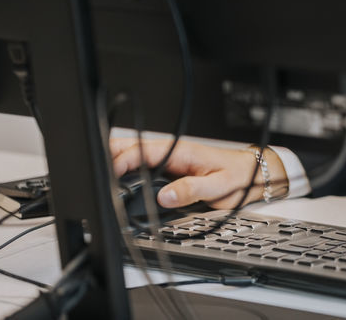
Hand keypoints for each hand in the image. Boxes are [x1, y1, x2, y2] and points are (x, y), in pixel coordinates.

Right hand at [109, 137, 287, 208]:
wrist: (251, 174)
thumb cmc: (237, 176)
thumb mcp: (217, 187)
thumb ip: (190, 191)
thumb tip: (164, 197)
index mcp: (180, 151)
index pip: (143, 151)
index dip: (122, 161)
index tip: (109, 175)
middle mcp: (172, 152)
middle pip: (133, 148)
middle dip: (110, 156)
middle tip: (94, 174)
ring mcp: (168, 160)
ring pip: (134, 156)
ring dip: (115, 163)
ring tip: (99, 179)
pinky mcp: (169, 169)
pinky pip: (142, 167)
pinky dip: (126, 171)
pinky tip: (116, 181)